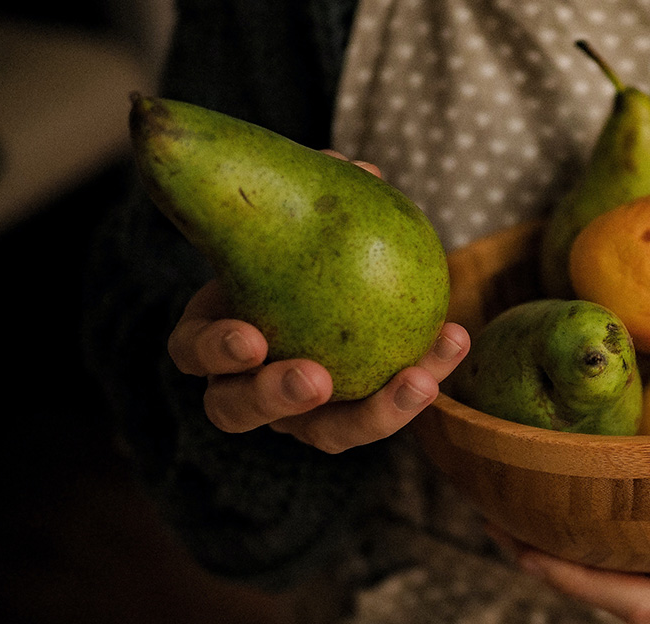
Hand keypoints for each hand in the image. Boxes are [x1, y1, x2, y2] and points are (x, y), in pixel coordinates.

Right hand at [166, 154, 470, 452]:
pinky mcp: (355, 418)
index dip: (215, 351)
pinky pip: (388, 409)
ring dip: (374, 413)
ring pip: (327, 433)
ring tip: (417, 381)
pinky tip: (455, 338)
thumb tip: (354, 165)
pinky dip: (424, 375)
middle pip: (241, 411)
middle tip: (315, 378)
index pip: (193, 353)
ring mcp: (300, 416)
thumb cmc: (298, 247)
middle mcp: (246, 388)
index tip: (251, 337)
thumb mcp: (297, 223)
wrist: (335, 289)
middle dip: (276, 397)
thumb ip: (314, 197)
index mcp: (213, 340)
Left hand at [489, 461, 649, 623]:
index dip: (578, 582)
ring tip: (511, 508)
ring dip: (566, 553)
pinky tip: (568, 502)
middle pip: (616, 595)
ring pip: (622, 578)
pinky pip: (641, 556)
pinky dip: (598, 538)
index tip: (523, 548)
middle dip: (551, 567)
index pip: (642, 600)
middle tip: (492, 518)